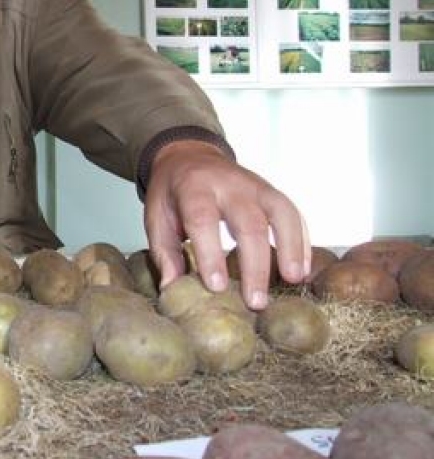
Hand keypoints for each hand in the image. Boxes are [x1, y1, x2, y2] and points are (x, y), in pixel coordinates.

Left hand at [142, 140, 309, 309]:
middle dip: (254, 264)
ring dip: (290, 248)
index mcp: (192, 188)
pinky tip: (302, 270)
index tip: (217, 286)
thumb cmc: (173, 194)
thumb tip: (171, 289)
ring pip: (280, 213)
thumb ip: (164, 252)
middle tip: (255, 301)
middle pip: (248, 222)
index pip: (203, 220)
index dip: (210, 253)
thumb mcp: (156, 216)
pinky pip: (292, 213)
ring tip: (293, 281)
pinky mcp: (271, 191)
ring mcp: (254, 185)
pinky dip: (301, 241)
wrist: (189, 156)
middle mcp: (227, 184)